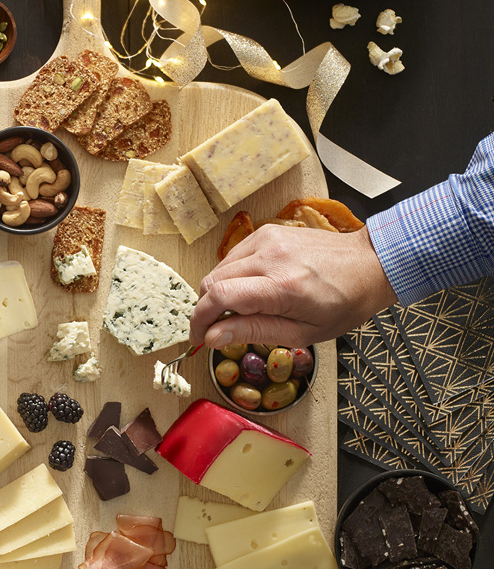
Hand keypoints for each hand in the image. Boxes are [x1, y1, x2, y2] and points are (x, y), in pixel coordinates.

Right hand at [189, 224, 396, 348]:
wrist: (369, 264)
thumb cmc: (344, 302)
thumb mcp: (302, 333)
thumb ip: (254, 331)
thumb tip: (214, 337)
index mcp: (282, 286)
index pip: (220, 297)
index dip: (200, 320)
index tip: (199, 336)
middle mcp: (271, 256)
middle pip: (212, 281)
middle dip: (207, 309)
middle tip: (218, 328)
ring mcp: (268, 238)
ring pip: (219, 268)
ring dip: (219, 292)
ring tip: (239, 309)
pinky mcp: (268, 231)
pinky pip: (234, 256)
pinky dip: (232, 275)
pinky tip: (251, 288)